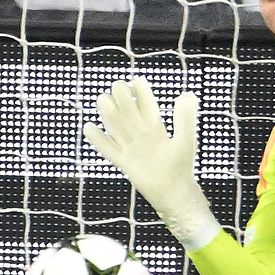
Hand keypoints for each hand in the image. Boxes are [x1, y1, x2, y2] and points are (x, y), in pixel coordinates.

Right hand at [82, 78, 221, 248]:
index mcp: (156, 127)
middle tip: (118, 87)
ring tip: (103, 99)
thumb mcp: (185, 140)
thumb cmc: (181, 167)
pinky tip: (89, 127)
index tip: (137, 81)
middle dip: (122, 99)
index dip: (141, 92)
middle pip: (128, 112)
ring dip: (109, 113)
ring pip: (116, 126)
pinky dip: (98, 140)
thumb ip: (185, 119)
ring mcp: (131, 148)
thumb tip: (186, 95)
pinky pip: (108, 149)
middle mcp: (141, 135)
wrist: (174, 193)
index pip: (146, 104)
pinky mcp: (124, 162)